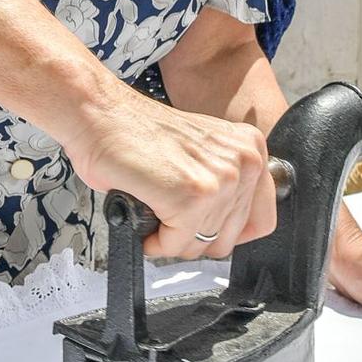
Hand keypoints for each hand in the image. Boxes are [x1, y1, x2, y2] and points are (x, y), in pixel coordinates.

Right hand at [61, 84, 276, 262]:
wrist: (100, 115)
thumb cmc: (136, 132)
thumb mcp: (202, 153)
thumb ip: (225, 183)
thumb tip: (227, 228)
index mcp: (251, 148)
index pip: (262, 221)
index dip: (226, 232)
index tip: (204, 227)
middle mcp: (244, 162)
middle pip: (228, 239)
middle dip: (193, 237)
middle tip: (169, 220)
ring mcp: (221, 180)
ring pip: (201, 246)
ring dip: (172, 239)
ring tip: (154, 213)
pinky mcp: (191, 197)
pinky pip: (175, 244)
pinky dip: (155, 241)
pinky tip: (145, 215)